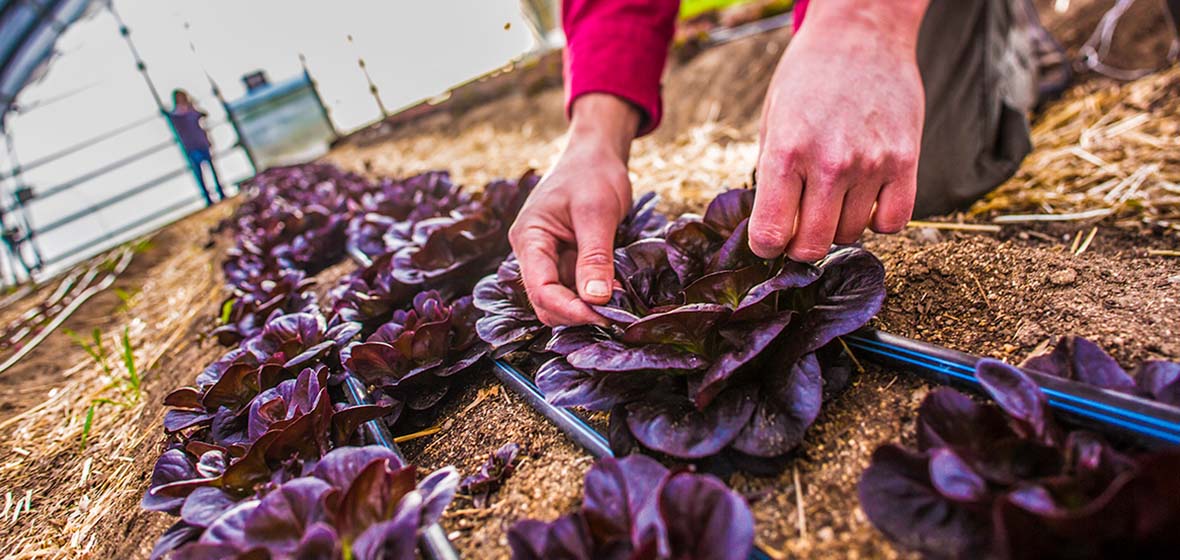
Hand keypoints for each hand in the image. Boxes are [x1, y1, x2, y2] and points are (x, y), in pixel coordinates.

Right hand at [508, 94, 638, 325]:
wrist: (595, 155)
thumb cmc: (592, 174)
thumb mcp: (597, 211)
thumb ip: (595, 256)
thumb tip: (597, 300)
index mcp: (529, 238)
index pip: (540, 288)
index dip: (569, 309)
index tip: (603, 316)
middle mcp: (533, 253)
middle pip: (546, 302)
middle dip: (577, 313)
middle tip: (617, 316)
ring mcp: (549, 260)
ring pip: (560, 301)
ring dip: (587, 309)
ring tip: (620, 307)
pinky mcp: (566, 262)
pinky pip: (575, 290)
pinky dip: (593, 298)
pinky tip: (617, 297)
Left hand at [751, 0, 928, 260]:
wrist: (860, 32)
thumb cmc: (809, 75)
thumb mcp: (772, 120)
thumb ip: (771, 175)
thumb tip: (771, 226)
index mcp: (786, 153)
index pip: (770, 234)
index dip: (766, 245)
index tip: (770, 238)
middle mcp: (829, 163)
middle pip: (812, 246)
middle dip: (800, 246)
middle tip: (801, 226)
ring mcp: (871, 164)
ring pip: (850, 235)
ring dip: (838, 226)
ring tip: (833, 195)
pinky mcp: (906, 161)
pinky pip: (893, 222)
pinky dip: (878, 220)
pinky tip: (866, 198)